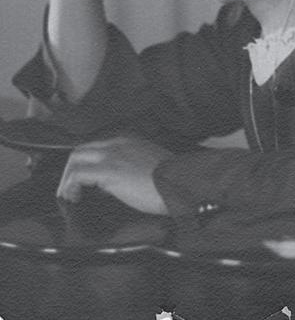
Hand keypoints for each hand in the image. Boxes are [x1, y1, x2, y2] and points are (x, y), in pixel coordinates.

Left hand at [56, 135, 171, 213]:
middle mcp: (118, 142)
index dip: (86, 164)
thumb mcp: (149, 166)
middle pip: (81, 150)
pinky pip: (78, 175)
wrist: (182, 185)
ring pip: (75, 159)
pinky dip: (71, 187)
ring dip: (68, 179)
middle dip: (71, 170)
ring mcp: (112, 155)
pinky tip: (75, 199)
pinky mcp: (109, 171)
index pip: (96, 145)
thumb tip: (111, 184)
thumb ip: (129, 166)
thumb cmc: (172, 181)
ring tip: (70, 196)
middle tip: (71, 191)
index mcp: (129, 140)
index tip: (84, 183)